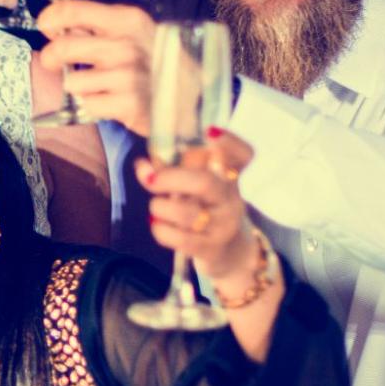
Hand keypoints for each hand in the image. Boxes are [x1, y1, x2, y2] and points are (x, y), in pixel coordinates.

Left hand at [36, 0, 155, 133]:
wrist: (195, 97)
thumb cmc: (157, 62)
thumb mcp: (134, 32)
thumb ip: (99, 27)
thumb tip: (60, 25)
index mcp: (127, 19)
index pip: (73, 10)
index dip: (50, 19)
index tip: (47, 27)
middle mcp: (126, 44)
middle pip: (63, 47)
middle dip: (51, 57)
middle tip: (54, 62)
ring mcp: (127, 75)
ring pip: (72, 81)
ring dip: (79, 86)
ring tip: (98, 85)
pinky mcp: (127, 104)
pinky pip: (87, 104)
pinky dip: (93, 105)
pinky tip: (111, 100)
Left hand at [140, 130, 259, 281]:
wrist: (230, 254)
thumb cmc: (205, 211)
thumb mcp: (196, 189)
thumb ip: (171, 171)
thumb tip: (142, 164)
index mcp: (229, 177)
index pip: (242, 156)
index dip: (230, 142)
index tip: (210, 132)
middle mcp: (230, 199)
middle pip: (205, 183)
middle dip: (170, 178)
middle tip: (150, 179)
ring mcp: (223, 225)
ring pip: (187, 213)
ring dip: (160, 207)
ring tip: (156, 207)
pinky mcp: (211, 248)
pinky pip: (181, 239)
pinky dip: (161, 230)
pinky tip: (158, 225)